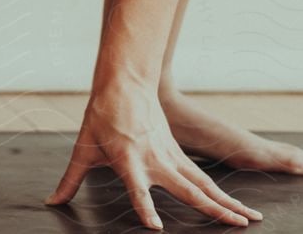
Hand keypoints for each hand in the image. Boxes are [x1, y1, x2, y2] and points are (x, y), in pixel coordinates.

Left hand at [46, 82, 262, 229]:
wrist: (125, 83)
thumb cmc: (101, 117)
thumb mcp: (82, 150)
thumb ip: (69, 181)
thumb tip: (51, 202)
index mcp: (128, 161)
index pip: (137, 189)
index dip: (145, 207)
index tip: (155, 227)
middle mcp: (155, 161)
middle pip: (187, 189)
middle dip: (212, 209)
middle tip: (237, 225)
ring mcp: (171, 157)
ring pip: (204, 184)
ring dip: (228, 202)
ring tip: (251, 220)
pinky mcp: (179, 154)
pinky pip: (204, 178)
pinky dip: (222, 193)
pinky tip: (238, 208)